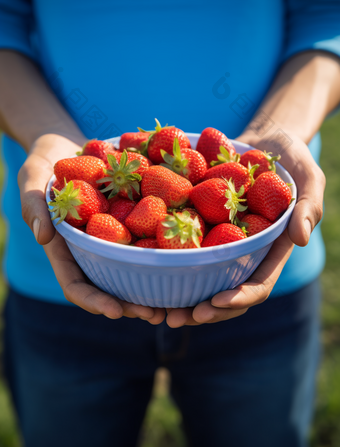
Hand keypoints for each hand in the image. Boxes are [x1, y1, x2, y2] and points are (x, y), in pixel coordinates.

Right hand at [18, 133, 164, 323]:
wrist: (66, 145)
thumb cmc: (43, 164)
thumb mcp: (32, 179)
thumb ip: (34, 206)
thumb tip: (43, 237)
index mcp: (65, 249)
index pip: (76, 284)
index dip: (95, 301)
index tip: (116, 312)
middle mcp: (90, 249)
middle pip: (109, 285)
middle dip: (131, 303)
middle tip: (156, 314)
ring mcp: (111, 236)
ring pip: (132, 268)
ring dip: (152, 286)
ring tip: (177, 300)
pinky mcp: (129, 220)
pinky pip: (146, 237)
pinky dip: (163, 250)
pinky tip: (185, 257)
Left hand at [166, 130, 324, 326]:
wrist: (265, 143)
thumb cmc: (292, 162)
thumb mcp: (309, 179)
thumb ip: (308, 207)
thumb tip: (300, 239)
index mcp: (270, 251)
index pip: (257, 285)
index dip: (238, 299)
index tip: (216, 302)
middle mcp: (243, 253)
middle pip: (223, 292)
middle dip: (201, 310)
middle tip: (173, 318)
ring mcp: (221, 241)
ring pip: (199, 276)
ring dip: (176, 294)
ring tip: (149, 307)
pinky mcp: (202, 224)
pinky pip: (182, 245)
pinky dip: (164, 258)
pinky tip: (142, 263)